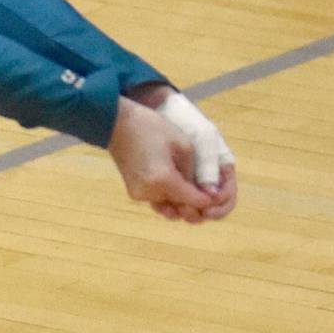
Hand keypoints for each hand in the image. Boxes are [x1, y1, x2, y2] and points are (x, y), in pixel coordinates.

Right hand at [108, 96, 225, 223]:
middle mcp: (151, 193)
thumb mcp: (182, 145)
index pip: (196, 201)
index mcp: (164, 180)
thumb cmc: (151, 127)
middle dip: (196, 204)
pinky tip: (173, 183)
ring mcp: (140, 194)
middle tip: (204, 189)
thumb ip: (195, 172)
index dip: (209, 199)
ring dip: (181, 202)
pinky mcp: (133, 192)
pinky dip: (168, 197)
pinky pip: (157, 200)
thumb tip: (207, 193)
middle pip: (182, 209)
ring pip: (169, 207)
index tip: (217, 191)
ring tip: (189, 186)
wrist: (116, 123)